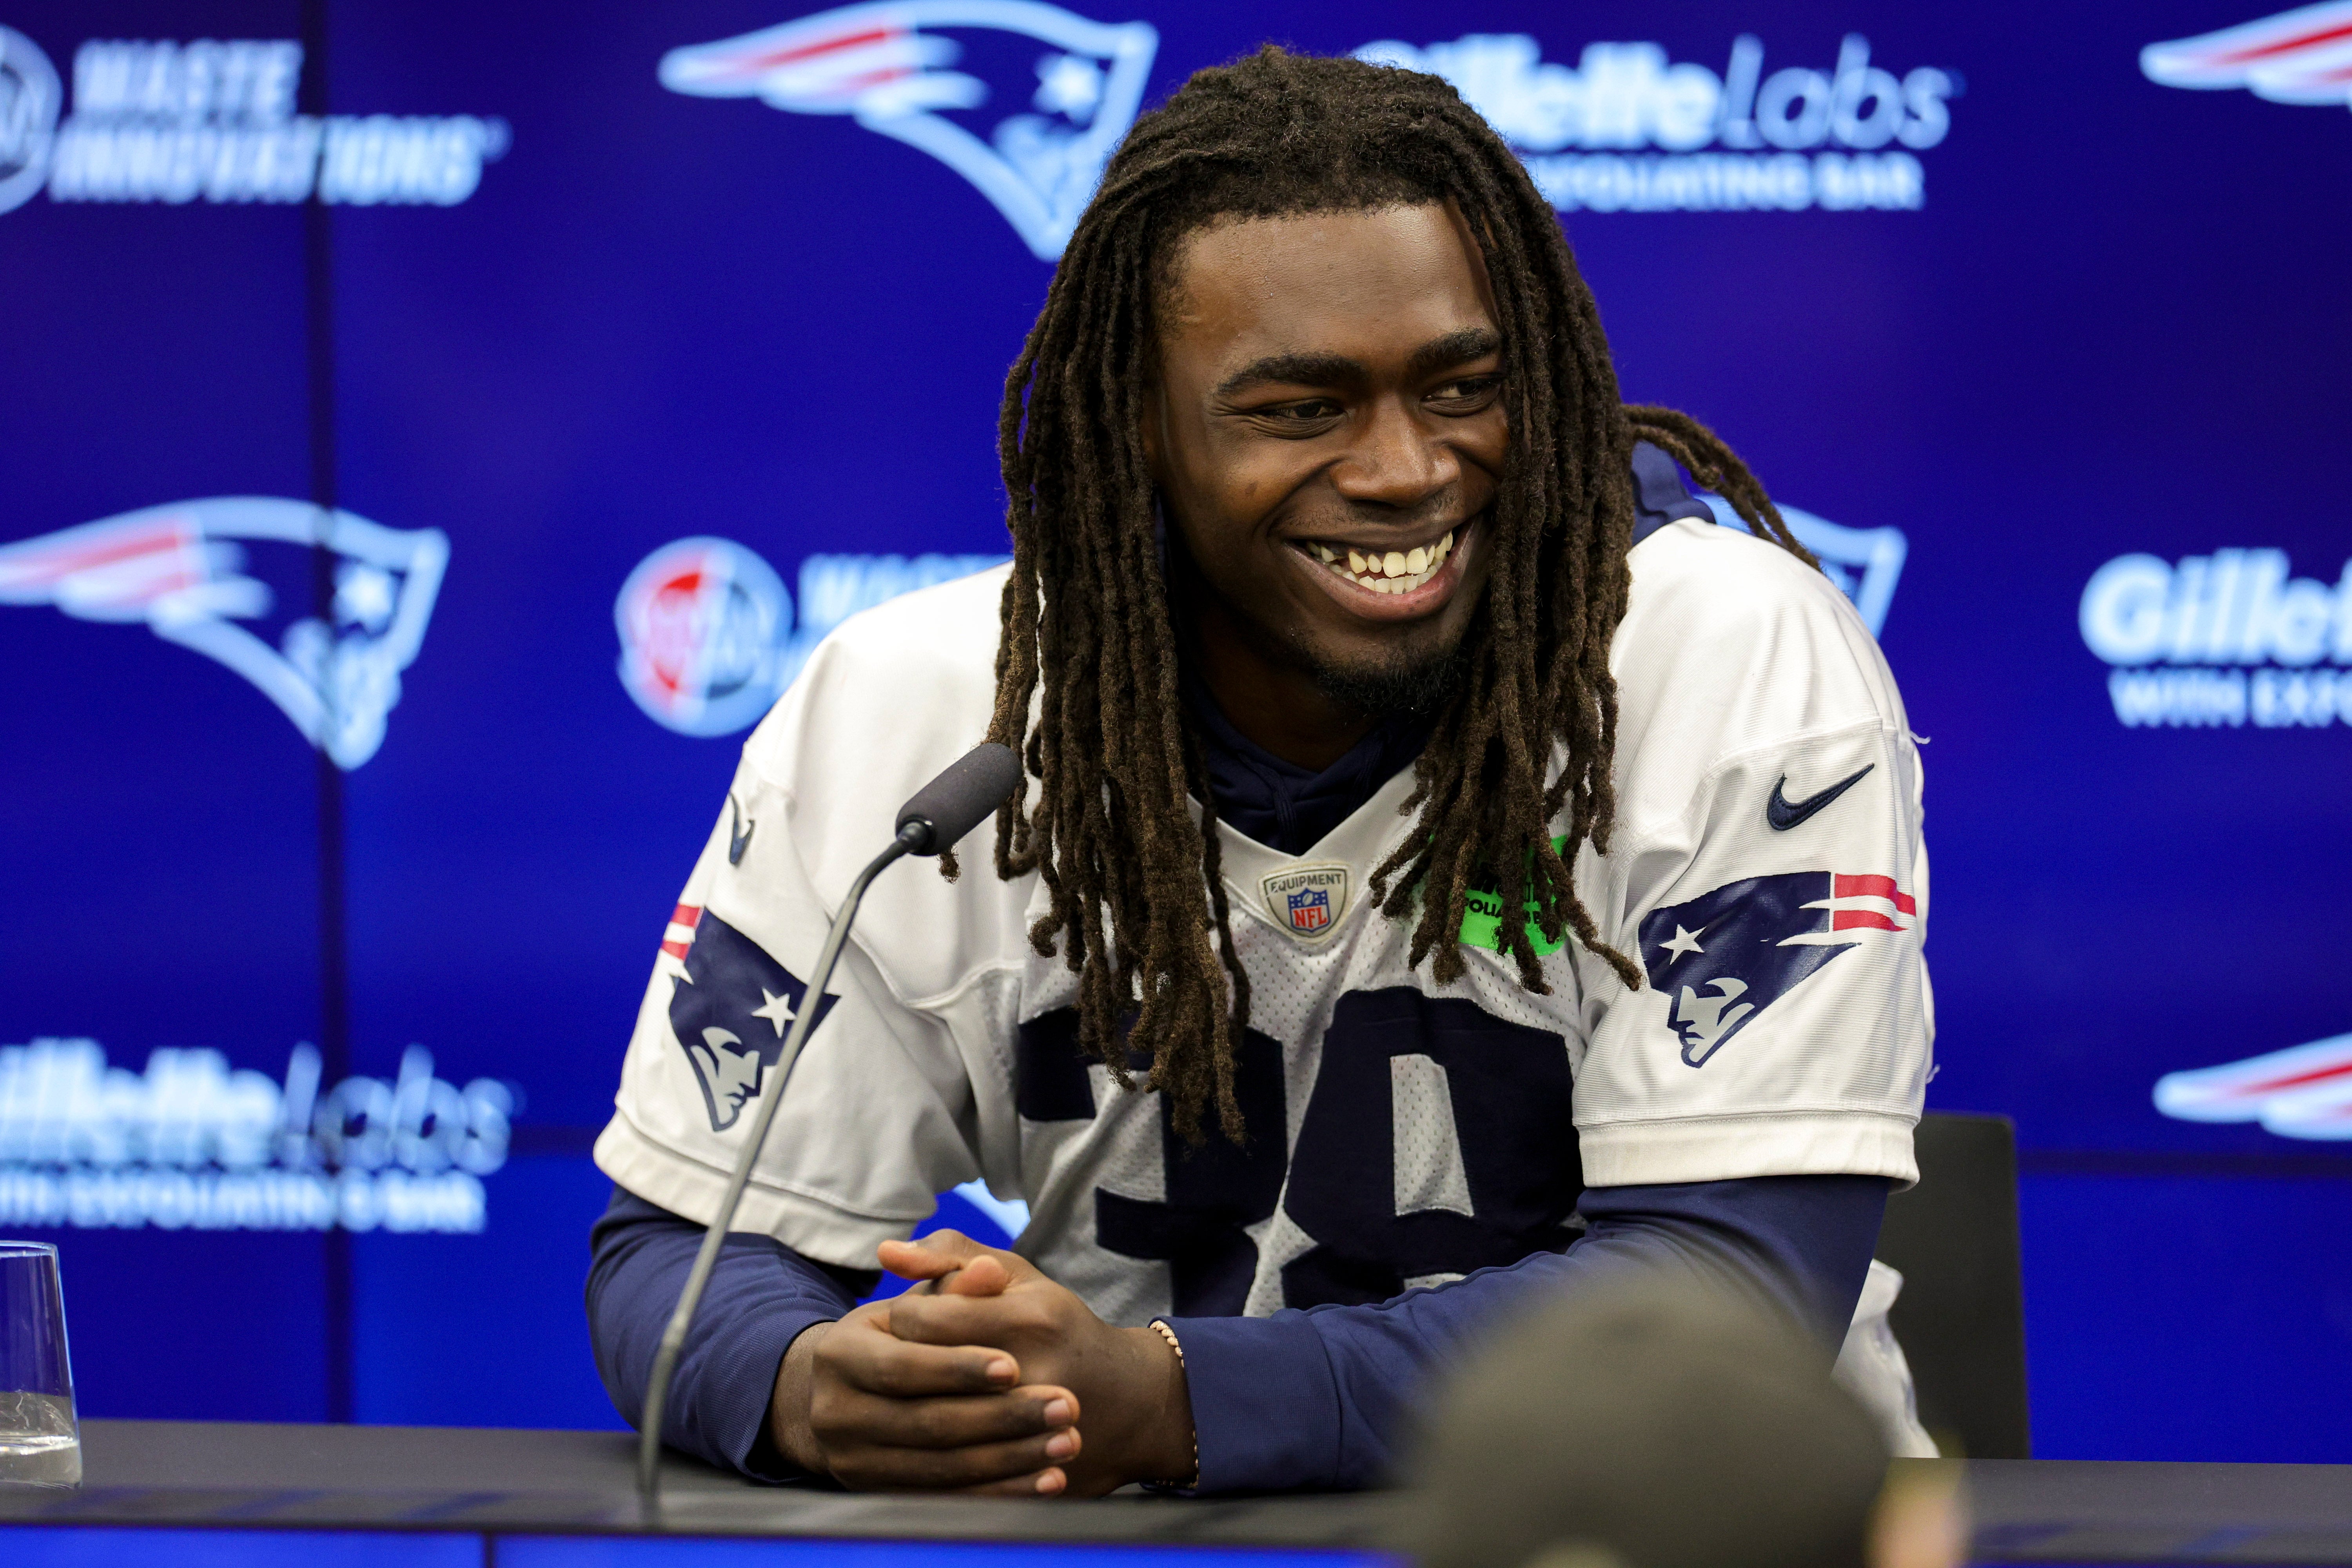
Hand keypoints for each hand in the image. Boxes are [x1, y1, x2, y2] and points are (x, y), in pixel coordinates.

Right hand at [769, 1262, 1082, 1493]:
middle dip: (1003, 1416)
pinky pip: (948, 1500)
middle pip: (927, 1422)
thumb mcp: (925, 1300)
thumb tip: (989, 1270)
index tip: (1014, 1367)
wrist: (862, 1392)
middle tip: (1065, 1407)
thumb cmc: (907, 1333)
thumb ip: (957, 1280)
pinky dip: (1002, 1492)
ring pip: (942, 1466)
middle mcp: (835, 1412)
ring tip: (1066, 1442)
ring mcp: (852, 1461)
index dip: (959, 1367)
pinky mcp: (880, 1495)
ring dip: (1012, 1458)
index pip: (904, 1365)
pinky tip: (1047, 1480)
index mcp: (840, 1353)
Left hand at [877, 1229, 1196, 1496]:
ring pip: (938, 1434)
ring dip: (911, 1418)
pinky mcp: (1032, 1471)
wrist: (1130, 1400)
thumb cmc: (1058, 1326)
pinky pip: (963, 1477)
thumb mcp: (1015, 1276)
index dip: (900, 1320)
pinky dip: (936, 1465)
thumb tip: (885, 1252)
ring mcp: (1036, 1432)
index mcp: (1027, 1319)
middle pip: (923, 1378)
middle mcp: (1035, 1374)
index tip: (904, 1323)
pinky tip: (926, 1447)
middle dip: (901, 1371)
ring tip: (911, 1401)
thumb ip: (950, 1256)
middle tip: (900, 1367)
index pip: (922, 1321)